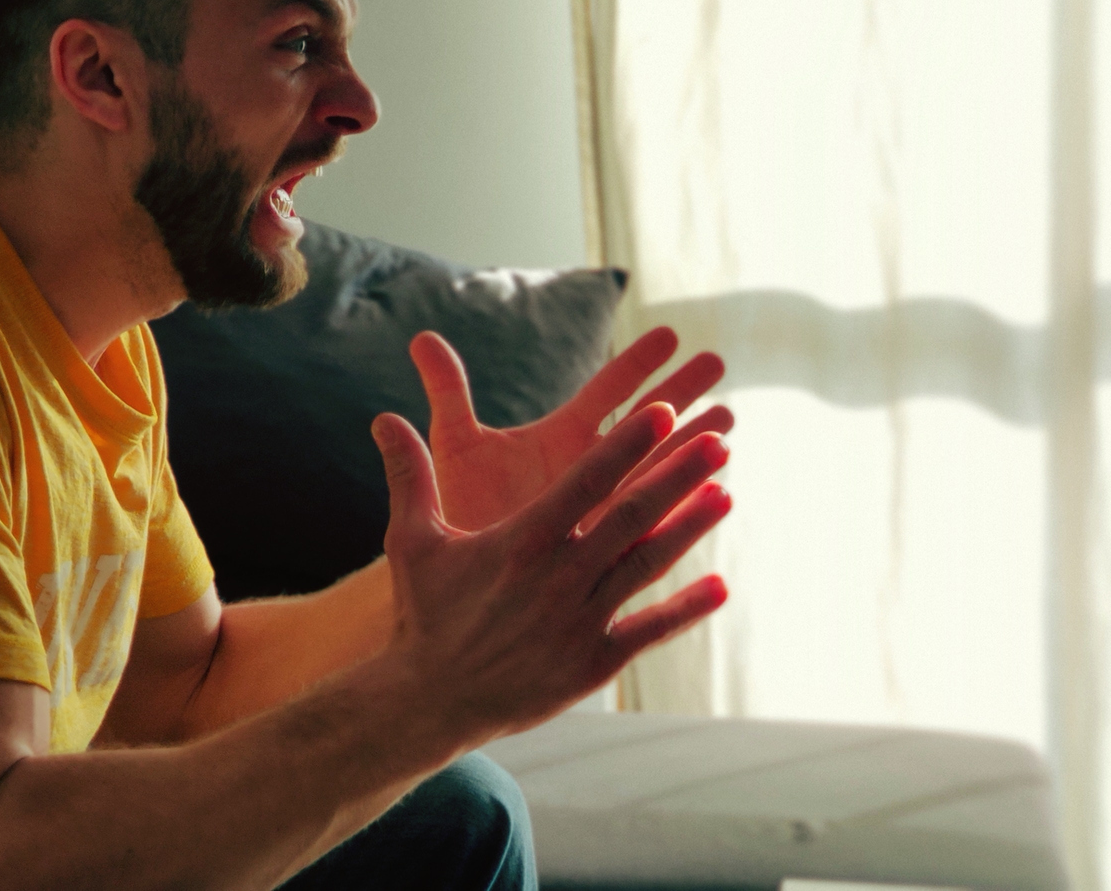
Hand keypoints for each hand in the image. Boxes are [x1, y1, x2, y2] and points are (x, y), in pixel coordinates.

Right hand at [372, 403, 731, 743]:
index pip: (586, 479)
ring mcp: (581, 621)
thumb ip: (408, 475)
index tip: (664, 410)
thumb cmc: (423, 614)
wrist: (431, 700)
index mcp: (522, 540)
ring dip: (690, 527)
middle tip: (717, 436)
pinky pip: (650, 630)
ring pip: (647, 564)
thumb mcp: (410, 540)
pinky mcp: (594, 663)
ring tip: (725, 492)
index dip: (628, 442)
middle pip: (631, 514)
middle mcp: (559, 577)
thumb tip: (384, 417)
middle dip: (678, 473)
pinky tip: (720, 587)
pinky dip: (686, 609)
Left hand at [416, 326, 730, 531]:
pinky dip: (684, 514)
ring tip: (727, 424)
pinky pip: (655, 532)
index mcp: (559, 440)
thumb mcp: (457, 448)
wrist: (461, 583)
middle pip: (645, 425)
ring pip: (659, 475)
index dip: (636, 364)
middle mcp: (590, 471)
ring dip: (693, 448)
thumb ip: (449, 393)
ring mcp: (605, 513)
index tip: (670, 335)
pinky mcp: (613, 555)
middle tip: (718, 363)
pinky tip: (718, 497)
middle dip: (682, 394)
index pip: (604, 392)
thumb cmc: (460, 509)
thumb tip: (421, 336)